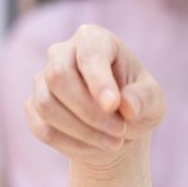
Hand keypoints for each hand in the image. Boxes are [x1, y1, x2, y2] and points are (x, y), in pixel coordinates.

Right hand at [24, 23, 165, 176]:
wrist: (116, 131)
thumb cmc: (137, 105)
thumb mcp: (154, 101)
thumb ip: (145, 98)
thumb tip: (127, 105)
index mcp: (94, 39)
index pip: (88, 52)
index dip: (98, 80)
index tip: (113, 105)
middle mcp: (62, 53)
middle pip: (58, 75)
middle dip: (89, 110)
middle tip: (120, 131)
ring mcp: (42, 80)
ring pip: (46, 104)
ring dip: (81, 130)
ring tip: (114, 141)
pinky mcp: (33, 107)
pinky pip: (42, 127)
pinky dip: (71, 143)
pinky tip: (94, 146)